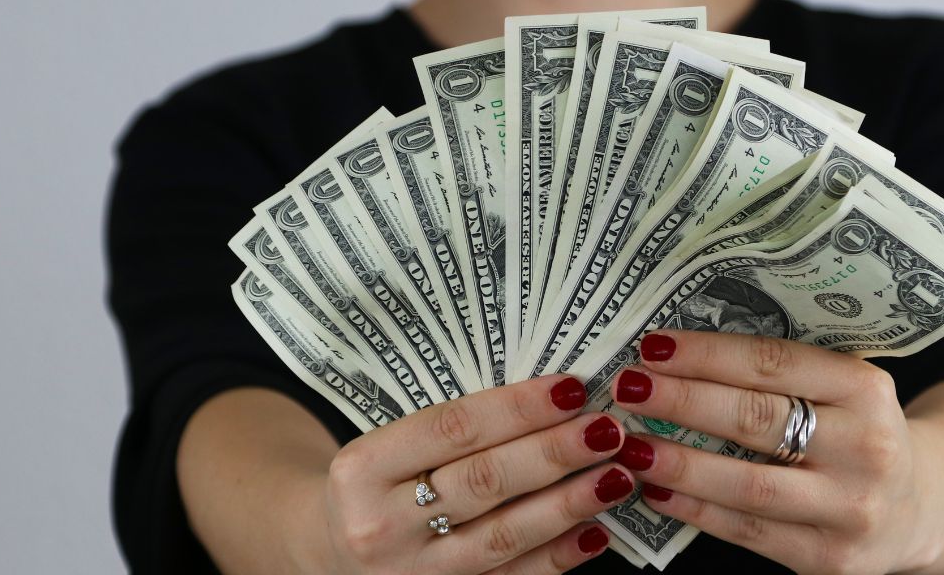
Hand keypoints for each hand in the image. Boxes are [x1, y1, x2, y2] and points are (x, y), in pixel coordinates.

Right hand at [321, 375, 635, 574]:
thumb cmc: (376, 483)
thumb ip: (453, 428)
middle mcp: (380, 525)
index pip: (453, 428)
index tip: (572, 386)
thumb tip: (552, 397)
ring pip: (503, 536)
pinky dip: (558, 556)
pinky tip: (595, 532)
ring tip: (615, 474)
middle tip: (607, 428)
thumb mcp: (388, 446)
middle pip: (483, 482)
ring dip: (568, 504)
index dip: (519, 407)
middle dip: (554, 452)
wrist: (329, 552)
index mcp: (361, 468)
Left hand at [609, 331, 943, 574]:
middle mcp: (867, 448)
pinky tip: (656, 488)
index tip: (652, 346)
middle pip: (755, 420)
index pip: (773, 363)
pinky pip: (747, 532)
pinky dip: (694, 509)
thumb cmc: (856, 430)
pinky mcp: (830, 559)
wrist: (920, 506)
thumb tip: (677, 353)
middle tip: (627, 387)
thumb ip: (779, 370)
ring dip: (678, 461)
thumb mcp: (841, 387)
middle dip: (681, 401)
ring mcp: (850, 509)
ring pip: (746, 484)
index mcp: (866, 389)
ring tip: (629, 442)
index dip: (706, 353)